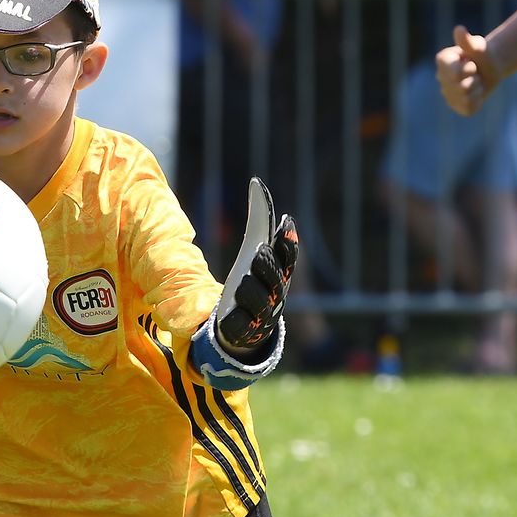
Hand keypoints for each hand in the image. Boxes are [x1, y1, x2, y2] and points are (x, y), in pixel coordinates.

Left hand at [215, 178, 298, 352]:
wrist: (246, 327)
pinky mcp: (242, 332)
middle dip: (268, 265)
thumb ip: (258, 225)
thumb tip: (256, 184)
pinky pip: (239, 325)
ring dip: (251, 290)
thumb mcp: (253, 254)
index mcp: (279, 276)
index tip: (285, 222)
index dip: (289, 243)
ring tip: (243, 282)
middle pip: (275, 280)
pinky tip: (227, 316)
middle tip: (259, 251)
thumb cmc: (253, 282)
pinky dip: (234, 319)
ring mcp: (260, 317)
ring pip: (258, 302)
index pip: (288, 258)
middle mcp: (274, 297)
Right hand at [436, 24, 499, 116]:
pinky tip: (476, 92)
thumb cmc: (483, 54)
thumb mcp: (478, 45)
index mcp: (443, 61)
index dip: (469, 70)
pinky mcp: (457, 106)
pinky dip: (478, 101)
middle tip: (476, 73)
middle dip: (475, 80)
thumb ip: (467, 41)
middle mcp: (441, 78)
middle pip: (461, 88)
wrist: (491, 66)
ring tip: (477, 82)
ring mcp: (447, 94)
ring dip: (477, 90)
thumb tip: (459, 29)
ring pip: (465, 98)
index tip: (472, 63)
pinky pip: (469, 108)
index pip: (455, 74)